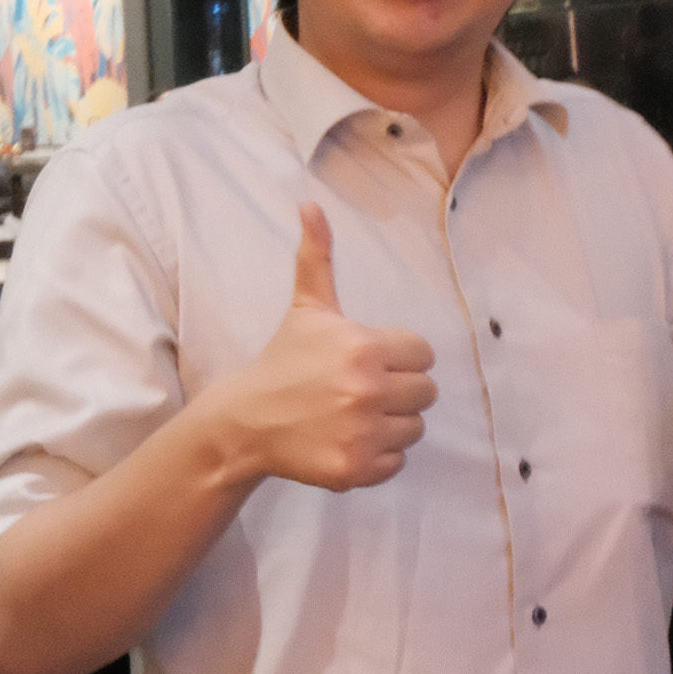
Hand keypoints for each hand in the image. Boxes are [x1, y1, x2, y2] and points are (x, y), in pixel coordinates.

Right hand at [208, 203, 437, 490]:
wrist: (246, 421)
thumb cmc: (284, 359)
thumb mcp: (307, 307)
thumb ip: (317, 256)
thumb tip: (310, 204)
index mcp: (365, 347)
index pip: (424, 354)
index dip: (401, 357)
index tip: (370, 361)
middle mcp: (367, 390)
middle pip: (426, 392)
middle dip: (400, 390)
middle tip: (364, 390)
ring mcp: (363, 433)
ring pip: (415, 428)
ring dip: (394, 423)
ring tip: (357, 415)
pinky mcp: (356, 469)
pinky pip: (398, 462)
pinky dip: (380, 456)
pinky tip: (350, 439)